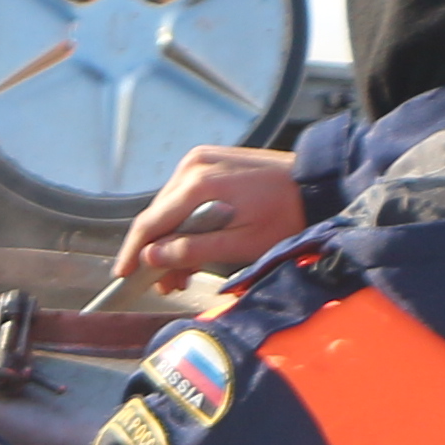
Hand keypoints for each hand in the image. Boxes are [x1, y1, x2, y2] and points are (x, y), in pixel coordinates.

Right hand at [112, 145, 302, 291]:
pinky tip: (194, 244)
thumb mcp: (242, 243)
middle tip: (165, 284)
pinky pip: (185, 195)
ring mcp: (201, 159)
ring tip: (183, 272)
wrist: (320, 183)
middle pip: (159, 215)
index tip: (124, 275)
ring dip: (172, 239)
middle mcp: (193, 165)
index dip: (134, 252)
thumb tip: (151, 257)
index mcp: (199, 183)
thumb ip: (193, 250)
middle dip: (157, 252)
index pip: (151, 222)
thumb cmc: (287, 216)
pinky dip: (185, 221)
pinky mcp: (210, 160)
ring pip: (171, 207)